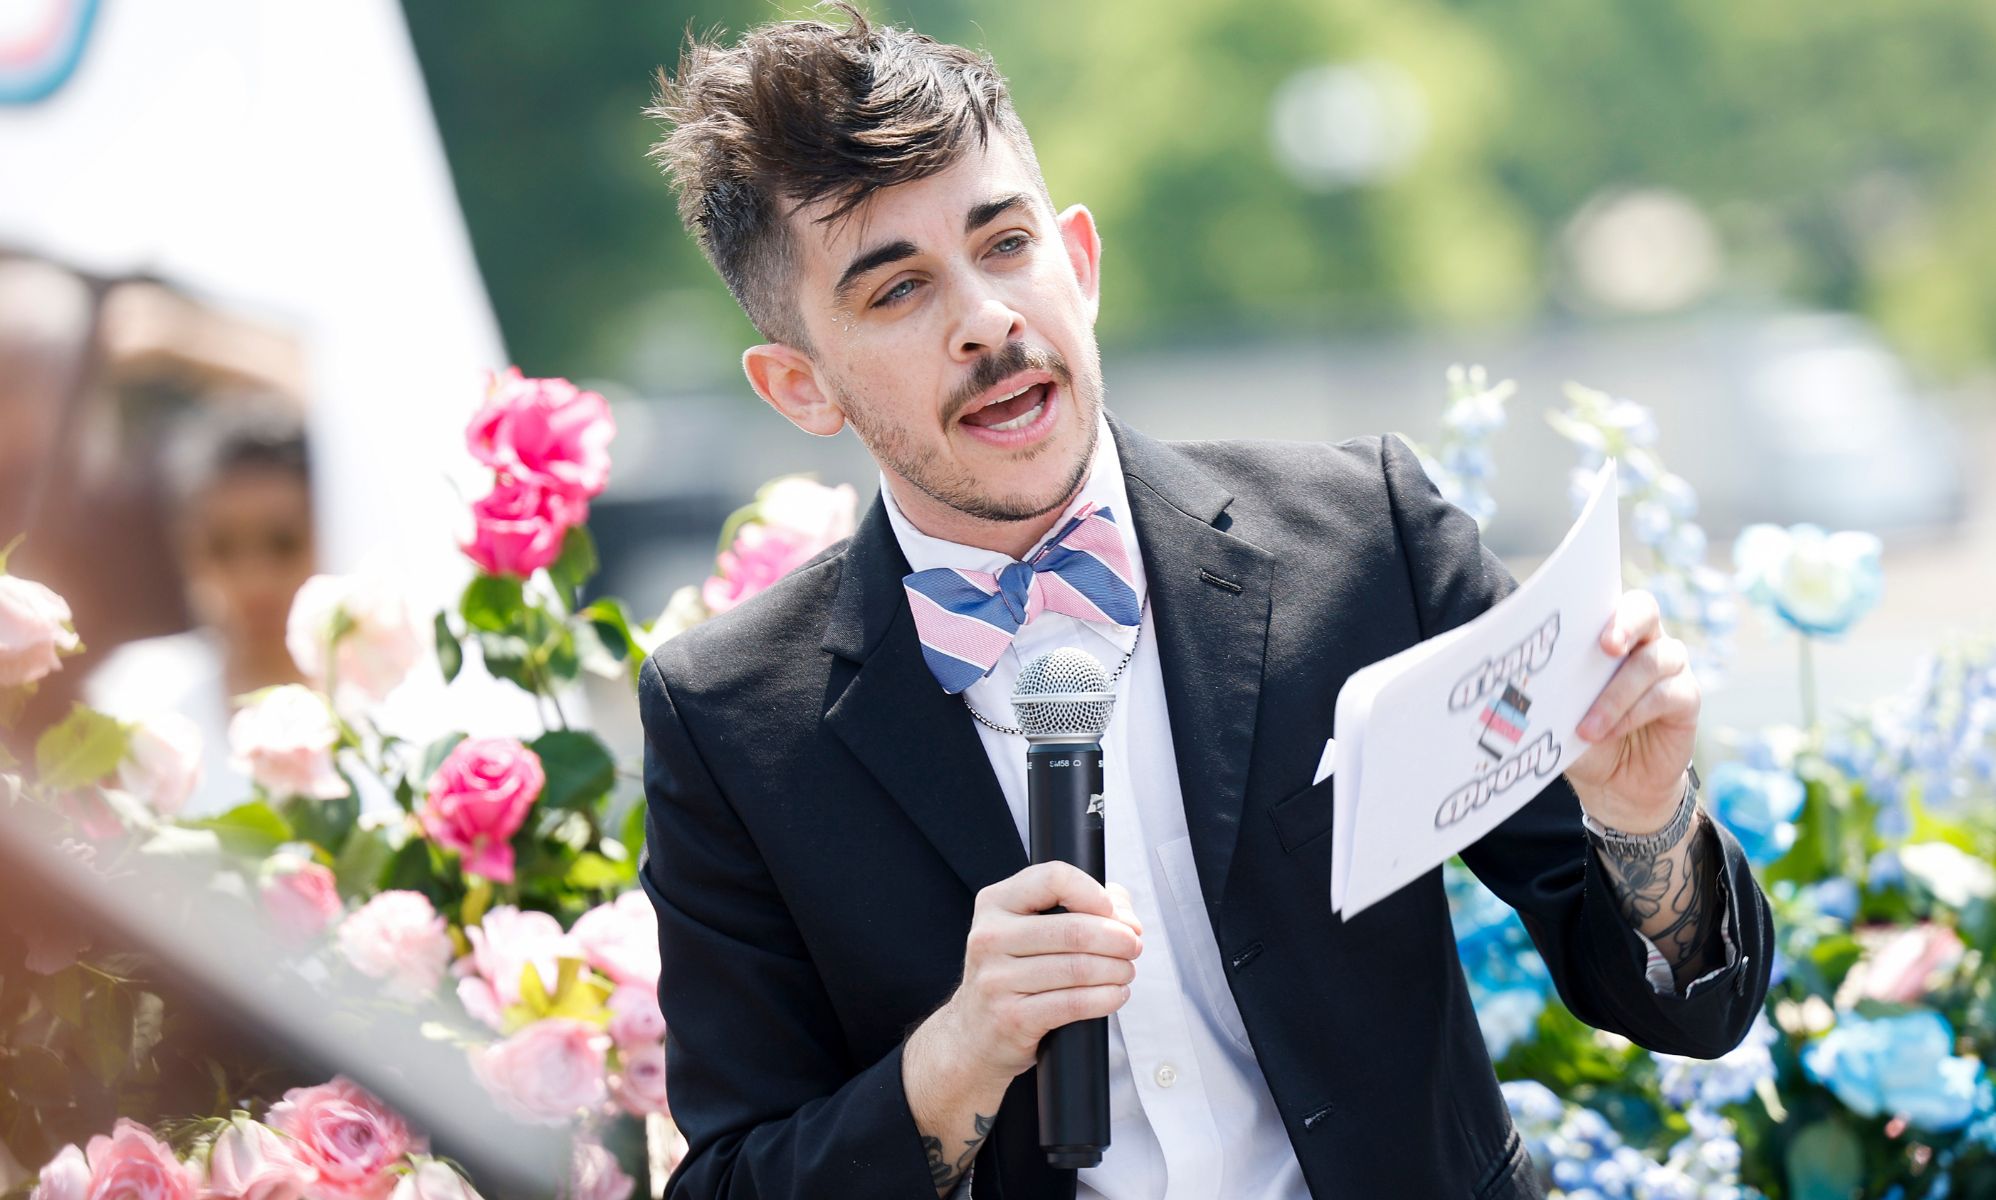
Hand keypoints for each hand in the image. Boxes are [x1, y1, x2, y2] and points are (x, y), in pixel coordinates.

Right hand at [926, 861, 1142, 1084]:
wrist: (975, 1032)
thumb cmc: (1014, 972)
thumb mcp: (1030, 928)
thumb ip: (1080, 906)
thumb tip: (1124, 916)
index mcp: (995, 902)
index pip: (1054, 878)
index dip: (1094, 893)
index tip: (1113, 912)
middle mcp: (989, 936)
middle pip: (1074, 930)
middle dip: (1118, 939)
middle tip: (1134, 947)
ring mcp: (996, 979)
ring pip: (1078, 969)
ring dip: (1117, 970)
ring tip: (1126, 972)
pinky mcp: (1011, 1017)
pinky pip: (1073, 1004)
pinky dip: (1106, 999)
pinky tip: (1115, 995)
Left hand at [1568, 589, 1700, 832]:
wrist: (1615, 784)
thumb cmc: (1583, 737)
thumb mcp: (1561, 712)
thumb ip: (1553, 687)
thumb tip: (1523, 674)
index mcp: (1610, 634)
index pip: (1612, 601)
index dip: (1602, 605)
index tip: (1581, 618)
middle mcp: (1645, 641)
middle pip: (1645, 611)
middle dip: (1625, 625)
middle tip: (1606, 647)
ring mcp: (1670, 668)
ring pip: (1652, 661)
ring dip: (1616, 695)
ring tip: (1587, 728)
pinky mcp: (1687, 698)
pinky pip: (1666, 695)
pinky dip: (1634, 713)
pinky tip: (1610, 732)